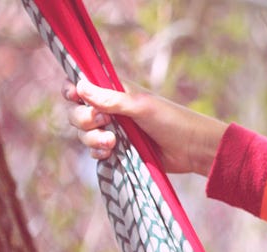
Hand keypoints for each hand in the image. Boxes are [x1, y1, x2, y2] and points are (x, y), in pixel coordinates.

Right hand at [63, 78, 226, 175]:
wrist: (193, 149)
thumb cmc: (172, 120)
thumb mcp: (141, 107)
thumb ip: (110, 99)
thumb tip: (79, 85)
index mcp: (116, 91)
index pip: (83, 86)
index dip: (73, 91)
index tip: (75, 97)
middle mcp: (111, 109)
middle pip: (77, 112)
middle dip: (83, 118)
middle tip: (102, 121)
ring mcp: (113, 130)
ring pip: (83, 133)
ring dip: (92, 138)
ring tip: (112, 142)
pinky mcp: (118, 150)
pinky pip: (95, 151)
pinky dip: (98, 152)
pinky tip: (110, 152)